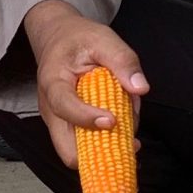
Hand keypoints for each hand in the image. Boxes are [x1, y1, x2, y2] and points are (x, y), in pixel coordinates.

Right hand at [26, 0, 148, 169]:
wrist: (58, 39)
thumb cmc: (77, 39)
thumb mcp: (103, 39)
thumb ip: (123, 61)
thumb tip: (140, 88)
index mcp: (54, 82)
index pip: (65, 107)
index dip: (87, 118)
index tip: (112, 121)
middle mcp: (51, 109)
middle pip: (67, 150)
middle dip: (99, 153)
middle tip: (128, 141)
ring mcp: (59, 122)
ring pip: (81, 152)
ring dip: (108, 146)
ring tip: (127, 120)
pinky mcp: (70, 127)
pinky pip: (87, 145)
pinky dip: (107, 141)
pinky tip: (124, 124)